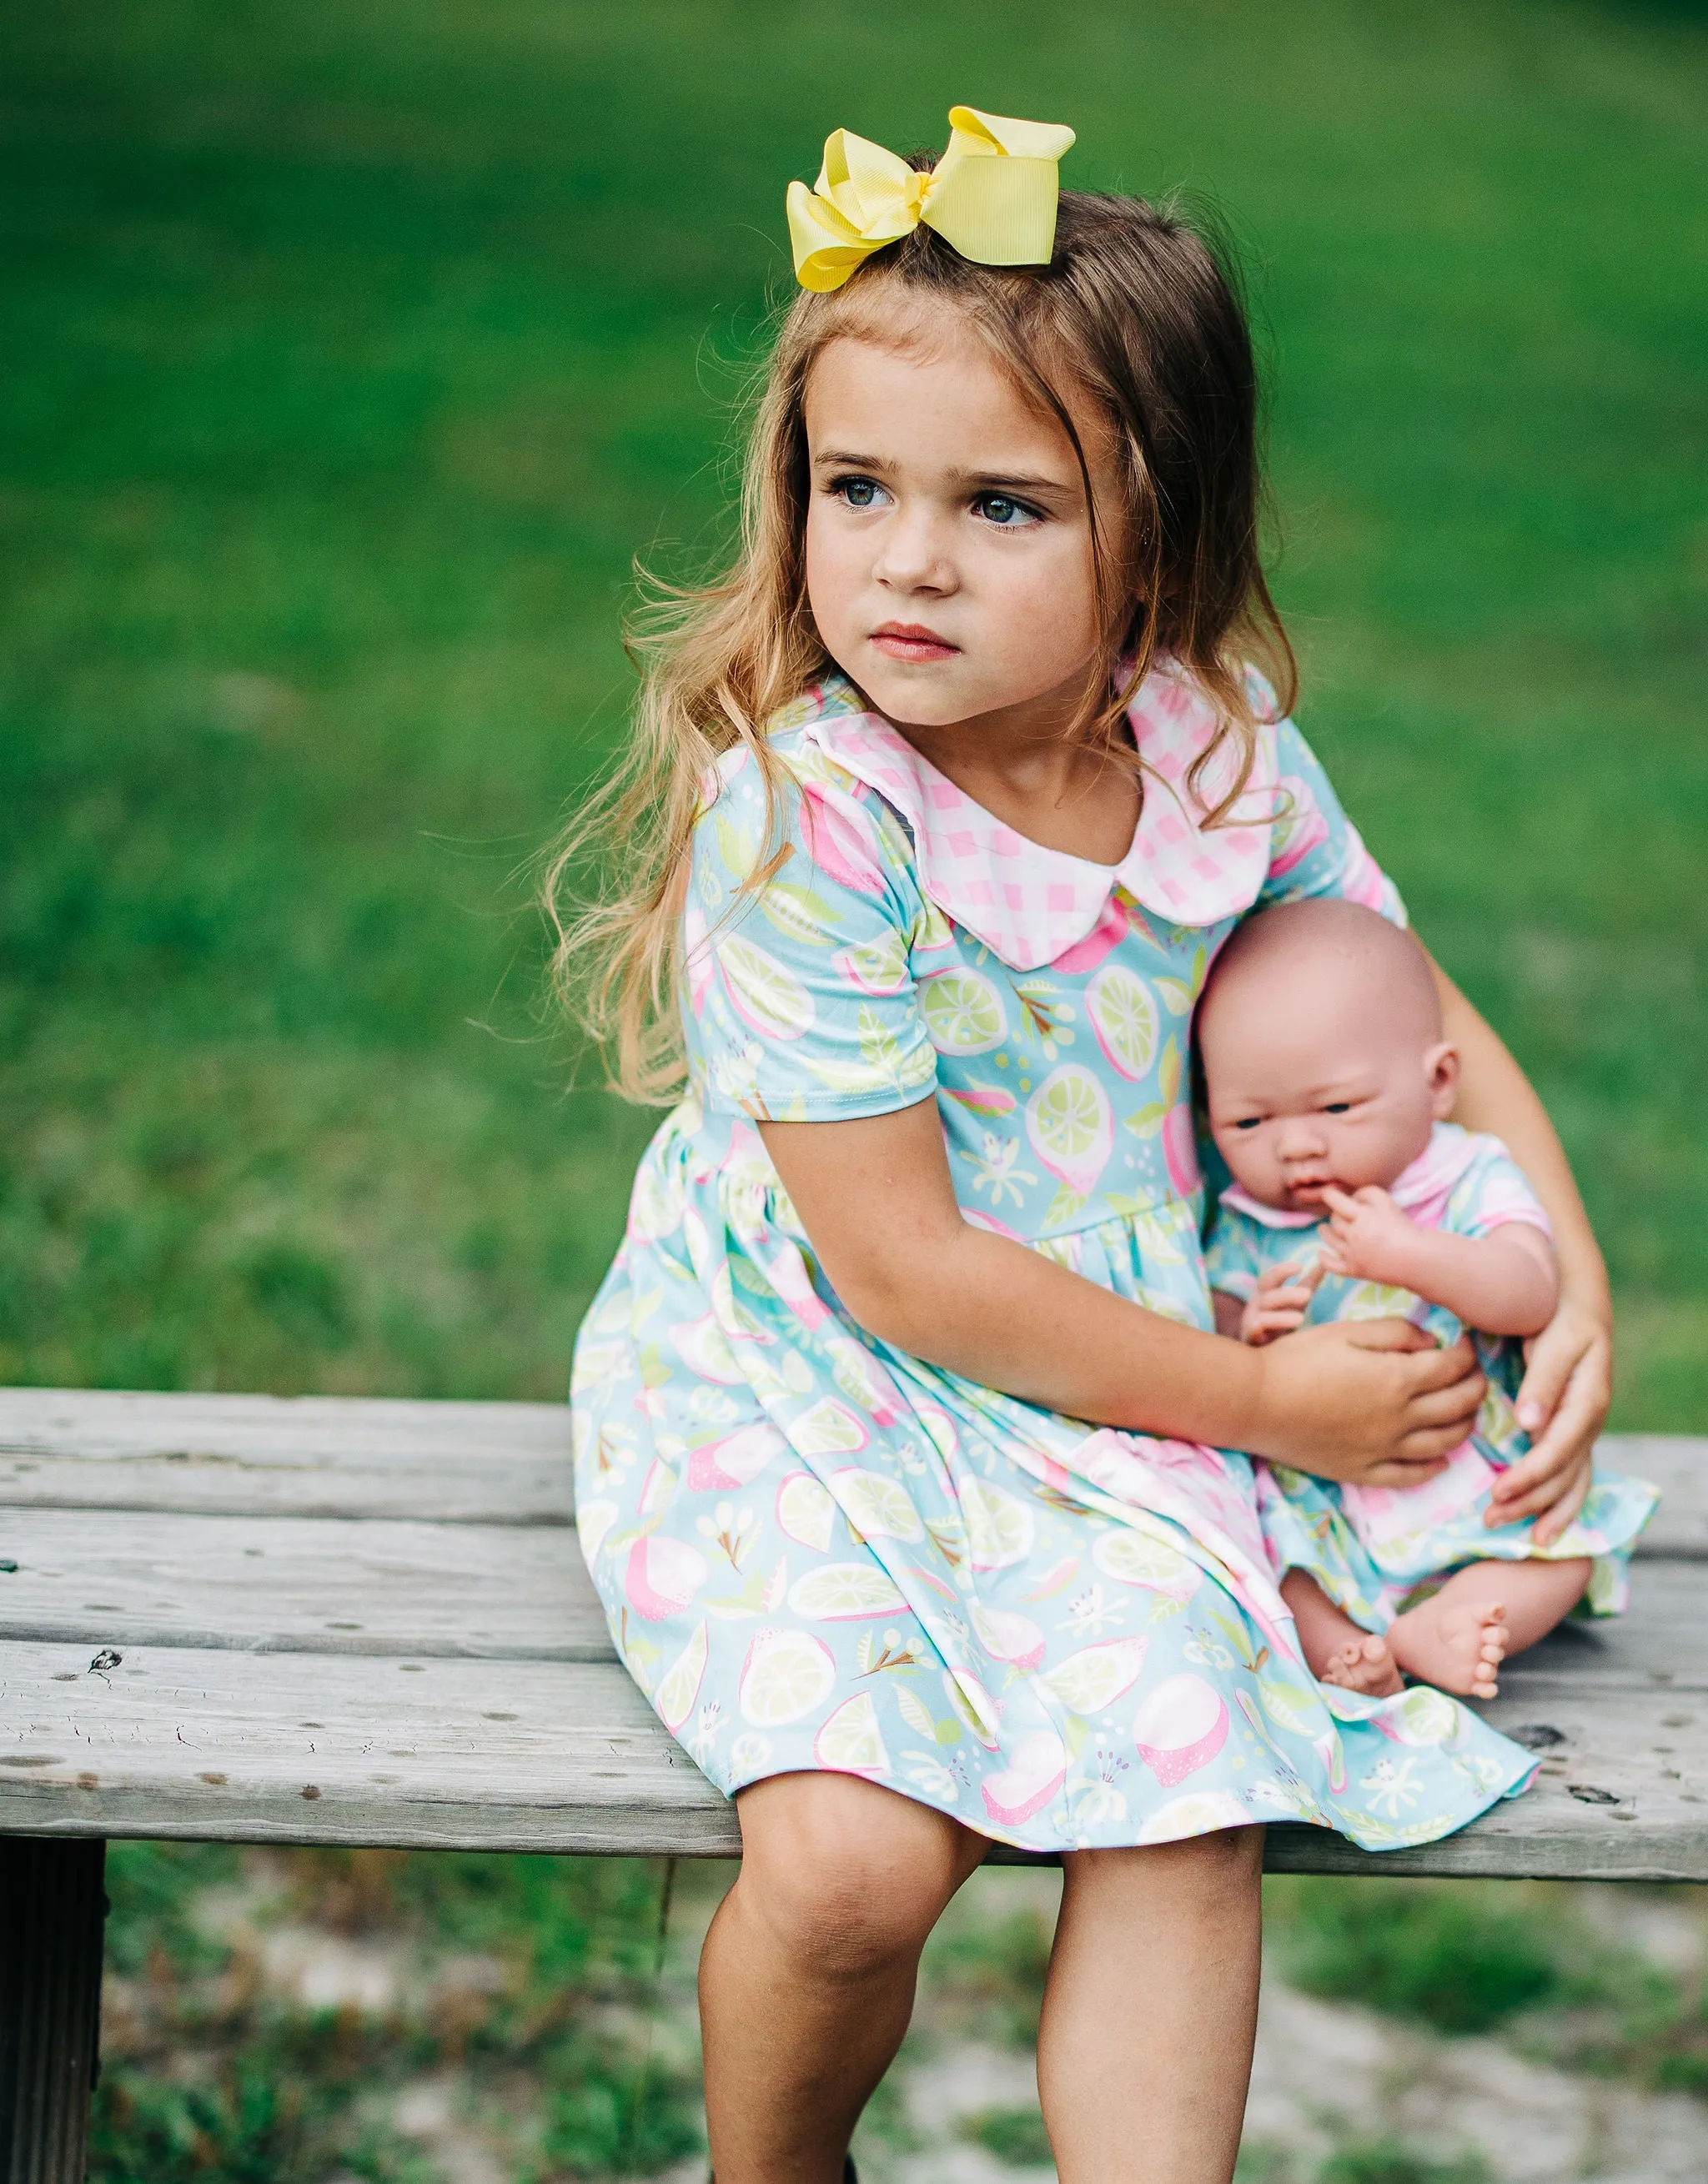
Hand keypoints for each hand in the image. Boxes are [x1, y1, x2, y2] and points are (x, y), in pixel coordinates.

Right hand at [1240, 1260, 1322, 1345]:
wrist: (1262, 1352)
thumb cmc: (1281, 1321)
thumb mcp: (1296, 1302)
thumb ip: (1308, 1283)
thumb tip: (1324, 1262)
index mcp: (1266, 1294)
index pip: (1271, 1278)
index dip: (1282, 1270)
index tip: (1299, 1266)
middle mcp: (1256, 1307)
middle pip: (1269, 1297)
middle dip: (1287, 1295)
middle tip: (1308, 1295)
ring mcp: (1251, 1324)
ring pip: (1262, 1318)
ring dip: (1280, 1317)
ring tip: (1300, 1319)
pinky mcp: (1251, 1342)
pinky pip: (1252, 1334)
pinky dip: (1257, 1330)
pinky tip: (1265, 1331)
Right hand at [1247, 1318, 1484, 1485]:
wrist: (1255, 1403)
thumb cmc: (1296, 1359)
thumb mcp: (1345, 1332)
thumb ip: (1394, 1333)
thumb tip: (1431, 1341)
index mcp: (1398, 1379)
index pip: (1452, 1367)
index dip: (1467, 1354)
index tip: (1467, 1344)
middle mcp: (1400, 1419)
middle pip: (1458, 1405)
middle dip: (1475, 1386)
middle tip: (1475, 1374)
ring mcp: (1384, 1449)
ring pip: (1445, 1443)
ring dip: (1465, 1425)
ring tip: (1466, 1411)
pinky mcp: (1365, 1471)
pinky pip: (1412, 1475)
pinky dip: (1435, 1467)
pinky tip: (1441, 1458)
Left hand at [1318, 1184, 1421, 1285]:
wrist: (1417, 1258)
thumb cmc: (1403, 1227)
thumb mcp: (1388, 1202)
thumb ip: (1367, 1193)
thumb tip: (1351, 1198)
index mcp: (1362, 1216)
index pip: (1335, 1201)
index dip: (1329, 1195)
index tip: (1328, 1193)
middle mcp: (1354, 1235)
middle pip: (1334, 1221)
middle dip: (1336, 1214)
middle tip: (1341, 1214)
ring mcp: (1353, 1254)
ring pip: (1330, 1240)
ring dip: (1325, 1232)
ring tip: (1324, 1228)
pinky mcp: (1355, 1270)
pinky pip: (1331, 1265)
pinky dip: (1323, 1258)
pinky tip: (1321, 1252)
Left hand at [1486, 1290, 1611, 1541]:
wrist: (1576, 1308)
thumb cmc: (1560, 1322)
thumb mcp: (1554, 1343)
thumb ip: (1542, 1382)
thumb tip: (1529, 1423)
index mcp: (1586, 1403)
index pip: (1557, 1450)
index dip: (1530, 1475)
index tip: (1499, 1492)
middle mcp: (1588, 1423)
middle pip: (1563, 1475)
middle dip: (1530, 1501)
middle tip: (1491, 1518)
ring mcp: (1582, 1431)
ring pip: (1570, 1483)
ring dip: (1543, 1510)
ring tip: (1516, 1535)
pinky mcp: (1571, 1433)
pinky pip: (1570, 1476)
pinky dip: (1558, 1503)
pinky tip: (1542, 1527)